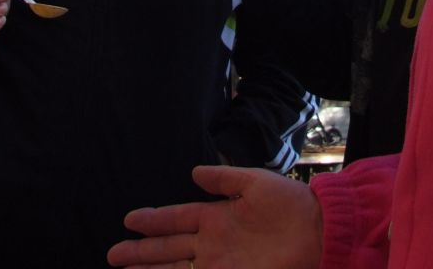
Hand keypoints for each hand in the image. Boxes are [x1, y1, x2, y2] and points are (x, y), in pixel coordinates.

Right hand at [108, 166, 322, 268]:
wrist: (319, 231)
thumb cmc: (291, 203)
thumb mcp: (255, 183)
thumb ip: (224, 178)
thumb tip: (194, 172)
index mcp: (217, 216)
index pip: (177, 219)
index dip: (153, 220)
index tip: (129, 220)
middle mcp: (214, 243)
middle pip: (169, 249)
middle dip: (141, 253)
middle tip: (113, 256)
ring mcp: (221, 263)